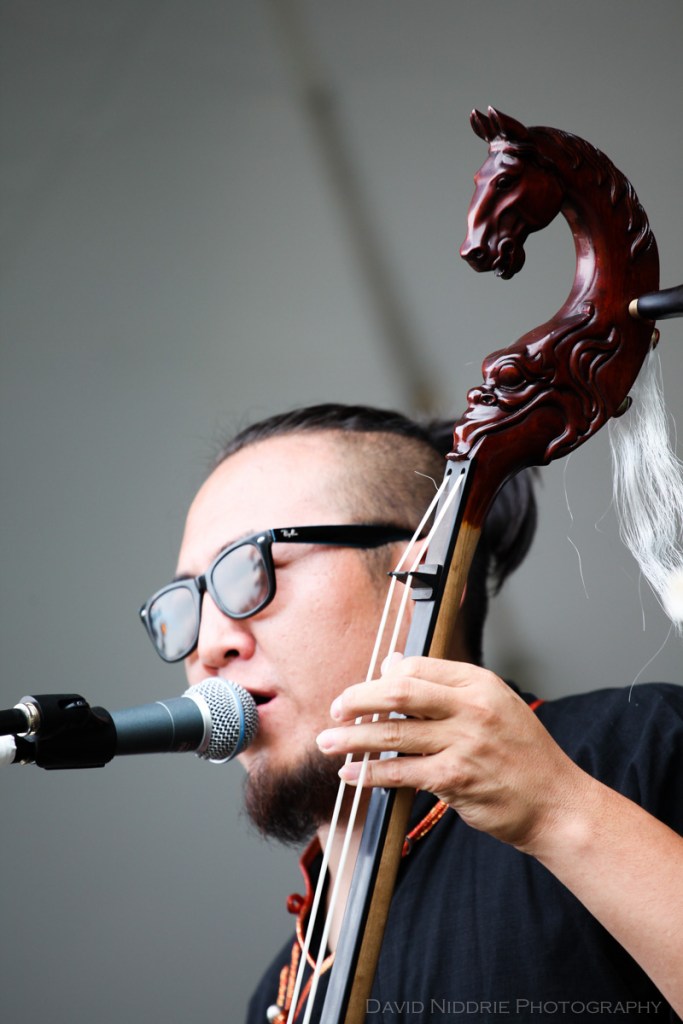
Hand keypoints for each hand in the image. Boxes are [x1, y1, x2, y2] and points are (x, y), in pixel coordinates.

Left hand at [316, 655, 589, 850]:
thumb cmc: (522, 755)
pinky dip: (370, 773)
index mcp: (479, 683)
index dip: (380, 679)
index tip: (360, 693)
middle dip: (358, 700)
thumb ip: (443, 686)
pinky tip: (351, 774)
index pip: (416, 668)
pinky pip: (401, 772)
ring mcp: (465, 743)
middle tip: (336, 709)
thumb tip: (391, 664)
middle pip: (398, 693)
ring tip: (328, 742)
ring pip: (393, 734)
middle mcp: (472, 707)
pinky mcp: (456, 779)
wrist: (557, 803)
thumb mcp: (493, 706)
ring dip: (353, 738)